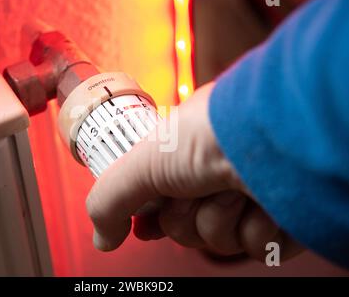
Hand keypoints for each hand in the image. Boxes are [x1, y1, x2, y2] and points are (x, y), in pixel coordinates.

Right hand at [86, 82, 301, 261]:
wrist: (269, 138)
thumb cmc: (209, 134)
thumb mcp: (141, 163)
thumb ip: (109, 201)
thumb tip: (101, 238)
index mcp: (187, 159)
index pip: (162, 203)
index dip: (153, 219)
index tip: (147, 226)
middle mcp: (217, 177)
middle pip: (185, 229)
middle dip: (186, 217)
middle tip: (194, 190)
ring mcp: (248, 198)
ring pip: (218, 241)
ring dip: (219, 220)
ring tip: (230, 189)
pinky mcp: (280, 220)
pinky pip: (256, 247)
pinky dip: (254, 228)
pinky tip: (259, 201)